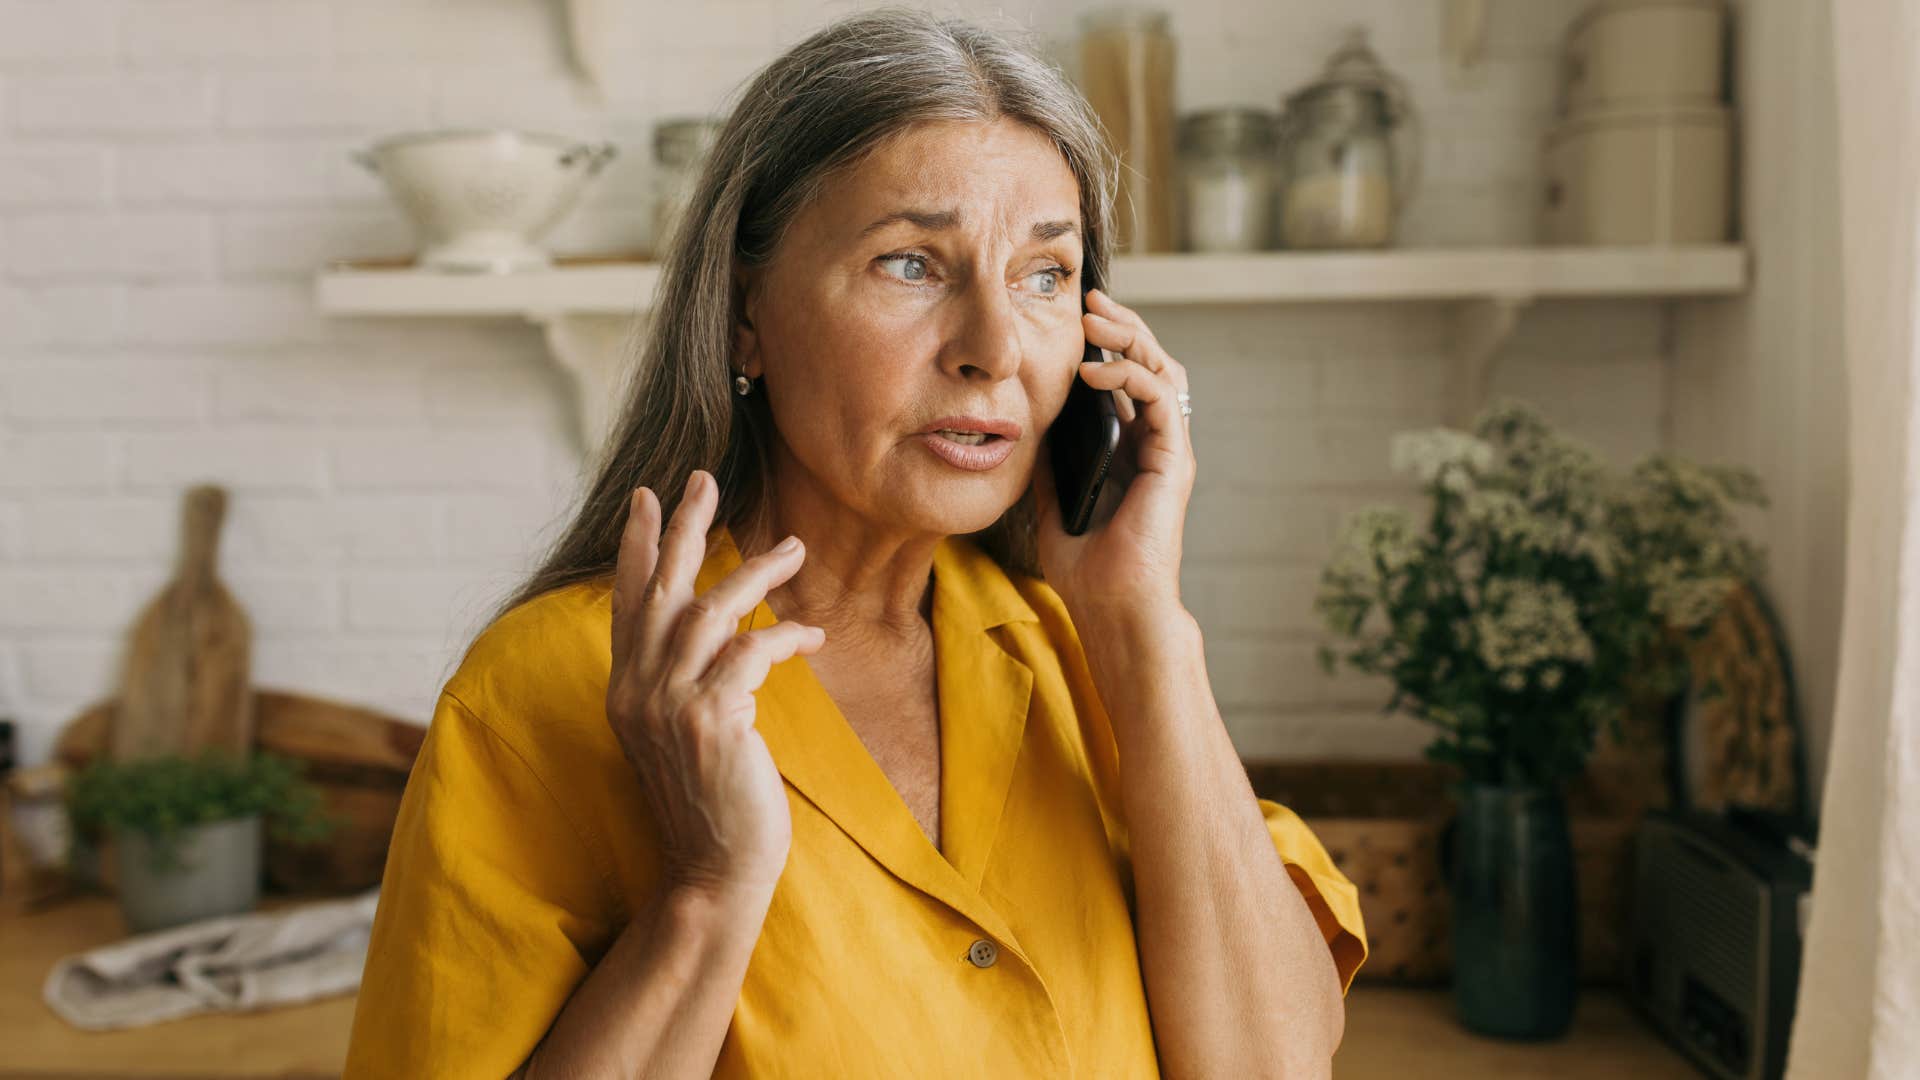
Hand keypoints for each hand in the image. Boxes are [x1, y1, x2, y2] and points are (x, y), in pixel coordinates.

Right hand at [606, 468, 824, 900]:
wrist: (712, 872)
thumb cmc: (709, 807)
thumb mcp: (682, 735)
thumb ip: (682, 683)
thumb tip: (713, 632)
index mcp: (626, 691)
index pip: (625, 602)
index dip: (636, 547)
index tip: (647, 496)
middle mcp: (637, 691)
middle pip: (658, 588)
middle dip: (681, 527)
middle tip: (703, 479)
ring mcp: (668, 704)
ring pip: (708, 609)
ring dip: (756, 573)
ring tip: (795, 548)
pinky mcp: (710, 720)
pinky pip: (750, 651)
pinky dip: (784, 636)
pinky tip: (811, 634)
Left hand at [1032, 287, 1194, 622]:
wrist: (1110, 607)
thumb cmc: (1085, 567)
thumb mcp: (1052, 498)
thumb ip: (1050, 458)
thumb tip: (1026, 420)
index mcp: (1130, 449)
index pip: (1127, 378)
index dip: (1107, 343)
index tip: (1075, 318)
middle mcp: (1155, 444)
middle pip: (1151, 363)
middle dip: (1122, 326)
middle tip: (1090, 300)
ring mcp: (1168, 450)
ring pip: (1164, 370)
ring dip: (1130, 338)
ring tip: (1094, 320)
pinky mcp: (1174, 460)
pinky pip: (1160, 398)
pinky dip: (1129, 374)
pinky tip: (1093, 370)